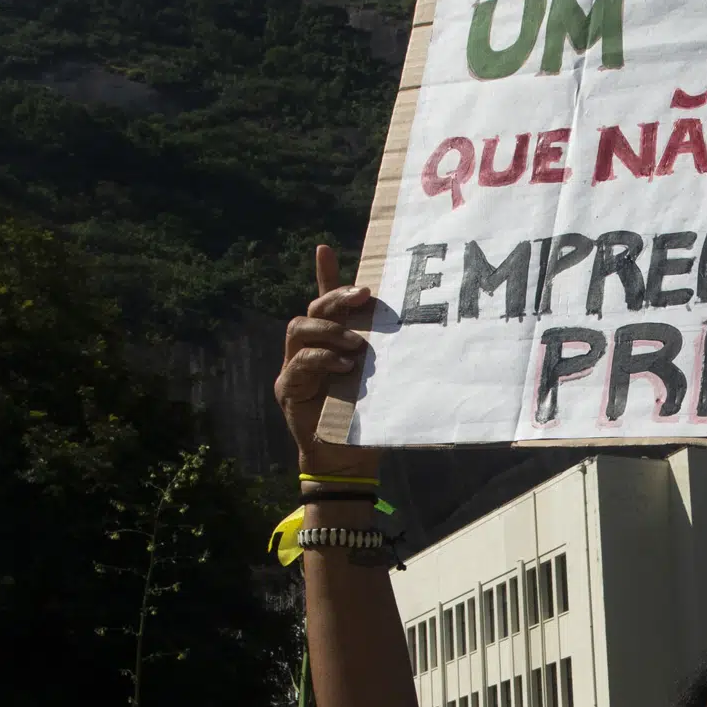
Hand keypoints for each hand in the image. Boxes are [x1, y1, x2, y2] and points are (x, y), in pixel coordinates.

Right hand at [278, 244, 377, 478]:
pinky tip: (344, 366)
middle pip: (313, 308)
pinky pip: (299, 362)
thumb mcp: (382, 376)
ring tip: (356, 344)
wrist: (348, 457)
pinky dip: (322, 359)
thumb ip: (387, 352)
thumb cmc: (369, 414)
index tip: (324, 249)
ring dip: (329, 329)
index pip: (325, 300)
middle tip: (363, 296)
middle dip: (337, 298)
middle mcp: (309, 347)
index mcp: (332, 340)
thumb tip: (418, 328)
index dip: (324, 274)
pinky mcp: (288, 387)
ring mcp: (295, 366)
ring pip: (299, 328)